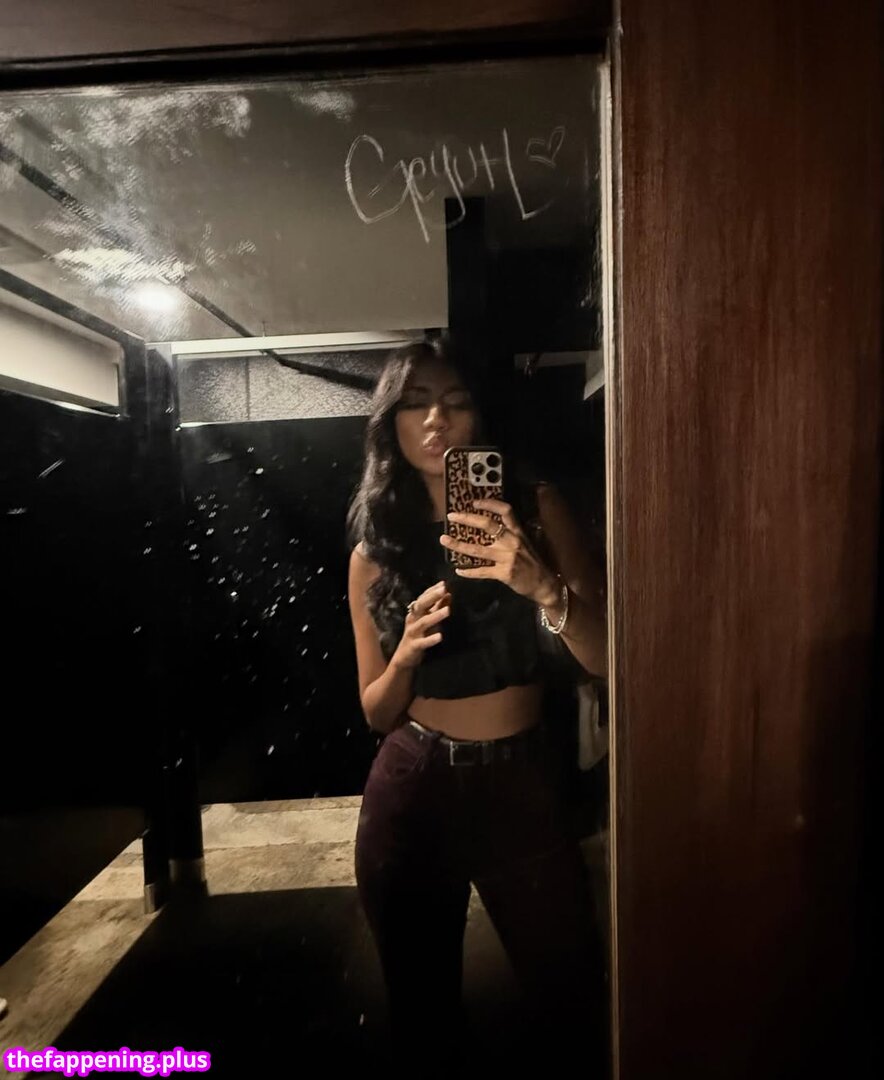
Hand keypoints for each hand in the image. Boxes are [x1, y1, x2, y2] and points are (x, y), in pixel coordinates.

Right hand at [391, 580, 450, 669]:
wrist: (404, 657)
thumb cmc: (418, 636)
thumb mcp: (427, 620)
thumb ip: (437, 608)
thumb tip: (448, 594)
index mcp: (415, 613)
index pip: (423, 598)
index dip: (432, 590)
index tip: (443, 583)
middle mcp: (413, 620)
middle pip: (421, 605)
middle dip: (432, 597)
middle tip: (444, 590)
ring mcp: (412, 633)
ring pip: (424, 622)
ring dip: (436, 616)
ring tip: (448, 610)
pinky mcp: (414, 646)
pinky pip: (423, 642)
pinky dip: (431, 639)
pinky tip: (440, 636)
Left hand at [441, 499, 559, 605]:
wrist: (544, 584)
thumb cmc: (532, 563)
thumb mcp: (525, 544)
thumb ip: (509, 534)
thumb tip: (488, 526)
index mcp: (518, 532)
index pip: (506, 511)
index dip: (490, 504)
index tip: (474, 501)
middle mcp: (512, 542)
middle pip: (488, 525)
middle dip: (468, 519)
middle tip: (452, 516)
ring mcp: (508, 558)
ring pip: (478, 549)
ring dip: (458, 545)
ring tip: (444, 540)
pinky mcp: (504, 573)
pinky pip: (482, 571)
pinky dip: (469, 571)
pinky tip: (459, 570)